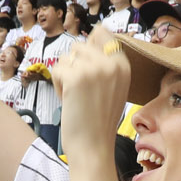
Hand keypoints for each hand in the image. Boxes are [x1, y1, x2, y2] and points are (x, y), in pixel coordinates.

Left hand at [51, 37, 132, 159]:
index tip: (86, 71)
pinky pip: (57, 70)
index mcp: (123, 64)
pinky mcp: (76, 77)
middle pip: (79, 46)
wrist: (94, 148)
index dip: (87, 49)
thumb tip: (93, 33)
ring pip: (66, 58)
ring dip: (65, 76)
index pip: (101, 32)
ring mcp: (95, 68)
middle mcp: (112, 63)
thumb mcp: (113, 87)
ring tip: (75, 97)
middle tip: (81, 92)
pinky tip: (68, 101)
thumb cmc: (99, 122)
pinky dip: (57, 86)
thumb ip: (106, 63)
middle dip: (73, 67)